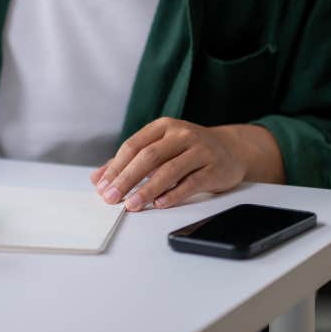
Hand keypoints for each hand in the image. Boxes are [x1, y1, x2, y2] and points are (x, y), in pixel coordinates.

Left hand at [89, 117, 247, 210]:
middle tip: (112, 198)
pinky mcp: (214, 168)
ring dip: (147, 189)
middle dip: (126, 179)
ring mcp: (199, 150)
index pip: (133, 145)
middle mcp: (180, 134)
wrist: (232, 149)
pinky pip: (191, 182)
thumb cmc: (188, 149)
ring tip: (132, 205)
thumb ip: (130, 161)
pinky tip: (159, 204)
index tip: (102, 186)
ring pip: (168, 170)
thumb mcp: (160, 146)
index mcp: (163, 126)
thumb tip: (98, 178)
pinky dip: (173, 194)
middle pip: (148, 157)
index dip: (116, 166)